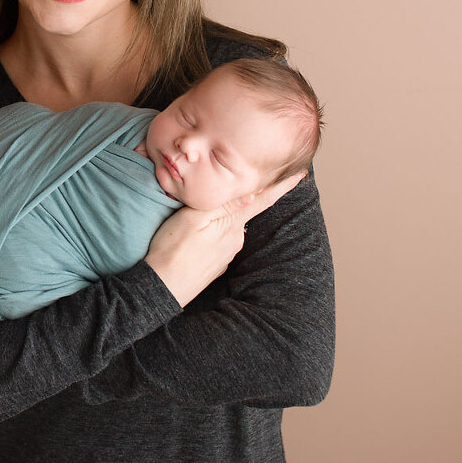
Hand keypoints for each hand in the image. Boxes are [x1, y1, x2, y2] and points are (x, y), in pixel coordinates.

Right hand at [143, 171, 303, 305]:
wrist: (161, 288)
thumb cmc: (171, 250)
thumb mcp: (193, 219)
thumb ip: (222, 205)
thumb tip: (250, 192)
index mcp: (232, 225)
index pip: (263, 200)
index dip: (281, 186)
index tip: (300, 174)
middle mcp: (235, 240)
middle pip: (243, 210)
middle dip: (241, 197)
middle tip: (230, 180)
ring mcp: (226, 253)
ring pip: (229, 224)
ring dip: (221, 216)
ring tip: (199, 213)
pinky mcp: (216, 263)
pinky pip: (219, 239)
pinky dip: (212, 231)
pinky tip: (194, 233)